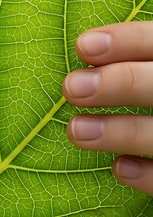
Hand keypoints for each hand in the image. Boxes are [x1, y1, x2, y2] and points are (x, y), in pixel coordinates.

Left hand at [64, 21, 152, 195]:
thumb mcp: (152, 72)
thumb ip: (137, 64)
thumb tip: (88, 50)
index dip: (128, 41)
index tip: (83, 46)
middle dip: (120, 84)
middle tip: (72, 88)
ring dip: (121, 133)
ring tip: (76, 130)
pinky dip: (151, 174)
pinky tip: (119, 167)